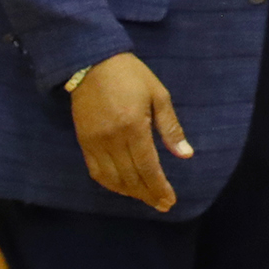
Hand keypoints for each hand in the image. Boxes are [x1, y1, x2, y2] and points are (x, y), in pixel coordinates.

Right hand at [69, 52, 191, 211]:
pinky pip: (95, 172)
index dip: (159, 187)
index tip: (169, 201)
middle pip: (131, 177)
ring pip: (112, 179)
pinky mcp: (83, 142)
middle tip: (162, 204)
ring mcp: (94, 142)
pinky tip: (123, 188)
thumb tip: (186, 155)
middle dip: (148, 194)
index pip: (148, 167)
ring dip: (130, 193)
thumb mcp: (159, 95)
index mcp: (134, 127)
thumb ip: (171, 127)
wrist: (92, 63)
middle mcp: (112, 139)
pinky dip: (110, 184)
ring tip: (146, 198)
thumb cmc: (132, 76)